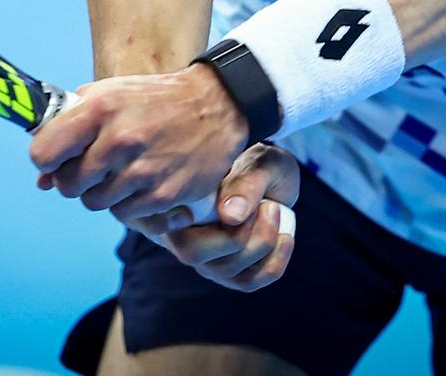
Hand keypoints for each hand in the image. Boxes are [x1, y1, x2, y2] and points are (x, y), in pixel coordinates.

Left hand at [29, 63, 248, 222]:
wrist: (214, 105)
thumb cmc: (151, 99)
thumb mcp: (107, 95)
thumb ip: (69, 128)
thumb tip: (42, 179)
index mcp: (100, 108)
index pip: (44, 153)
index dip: (47, 159)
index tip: (58, 158)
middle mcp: (119, 140)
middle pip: (68, 185)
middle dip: (74, 179)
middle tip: (92, 167)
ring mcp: (143, 170)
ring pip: (94, 203)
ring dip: (101, 192)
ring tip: (120, 170)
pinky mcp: (163, 194)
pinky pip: (124, 213)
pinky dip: (127, 202)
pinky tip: (142, 180)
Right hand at [156, 144, 299, 291]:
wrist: (271, 176)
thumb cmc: (256, 164)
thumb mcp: (258, 164)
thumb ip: (244, 185)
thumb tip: (228, 216)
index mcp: (176, 203)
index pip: (160, 223)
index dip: (178, 221)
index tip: (230, 208)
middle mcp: (181, 235)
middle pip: (193, 254)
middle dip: (237, 235)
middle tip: (267, 207)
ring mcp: (204, 258)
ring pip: (226, 271)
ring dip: (261, 244)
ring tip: (274, 211)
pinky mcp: (229, 273)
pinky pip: (248, 282)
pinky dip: (273, 263)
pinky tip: (285, 238)